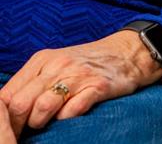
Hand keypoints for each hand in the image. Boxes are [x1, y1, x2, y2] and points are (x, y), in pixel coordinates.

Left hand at [0, 31, 161, 137]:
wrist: (128, 53)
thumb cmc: (88, 62)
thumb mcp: (56, 64)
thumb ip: (33, 82)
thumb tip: (10, 108)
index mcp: (42, 60)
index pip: (9, 94)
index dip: (7, 116)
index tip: (13, 125)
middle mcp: (57, 66)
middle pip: (22, 103)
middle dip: (21, 123)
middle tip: (29, 129)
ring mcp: (78, 76)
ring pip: (43, 107)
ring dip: (41, 122)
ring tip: (47, 124)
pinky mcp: (98, 87)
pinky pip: (73, 109)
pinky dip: (66, 119)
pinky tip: (69, 117)